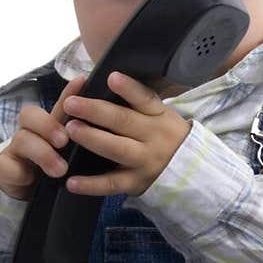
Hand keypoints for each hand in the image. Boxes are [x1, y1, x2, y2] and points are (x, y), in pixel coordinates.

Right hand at [0, 73, 87, 199]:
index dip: (69, 93)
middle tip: (64, 140)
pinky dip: (18, 172)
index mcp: (49, 128)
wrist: (26, 196)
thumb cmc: (52, 172)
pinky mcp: (2, 169)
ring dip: (41, 153)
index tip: (82, 81)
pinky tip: (28, 178)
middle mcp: (30, 133)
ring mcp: (14, 150)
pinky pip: (4, 166)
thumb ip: (85, 142)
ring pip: (20, 139)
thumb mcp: (72, 158)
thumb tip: (110, 126)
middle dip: (48, 125)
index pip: (60, 106)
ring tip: (59, 170)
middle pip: (30, 115)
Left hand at [61, 71, 192, 196]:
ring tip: (70, 130)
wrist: (191, 173)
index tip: (111, 77)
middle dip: (95, 111)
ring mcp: (145, 161)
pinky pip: (111, 184)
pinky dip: (91, 184)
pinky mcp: (136, 183)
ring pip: (116, 149)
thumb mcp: (161, 117)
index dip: (128, 89)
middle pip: (123, 121)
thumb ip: (138, 104)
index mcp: (158, 116)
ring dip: (92, 139)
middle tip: (71, 103)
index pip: (145, 99)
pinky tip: (71, 182)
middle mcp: (153, 137)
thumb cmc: (166, 137)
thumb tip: (106, 82)